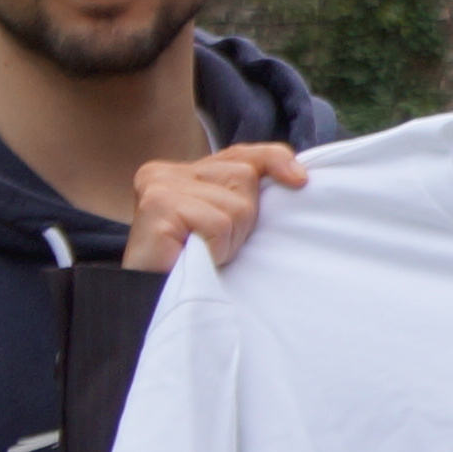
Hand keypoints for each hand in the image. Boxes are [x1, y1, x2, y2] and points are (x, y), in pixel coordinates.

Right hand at [124, 143, 304, 271]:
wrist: (152, 297)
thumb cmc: (193, 264)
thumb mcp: (225, 222)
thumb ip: (242, 195)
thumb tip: (296, 177)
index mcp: (182, 171)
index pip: (241, 154)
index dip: (274, 161)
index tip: (300, 180)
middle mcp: (166, 171)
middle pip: (244, 176)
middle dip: (244, 219)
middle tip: (217, 244)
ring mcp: (160, 185)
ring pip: (237, 205)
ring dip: (230, 239)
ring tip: (205, 253)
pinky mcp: (158, 204)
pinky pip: (218, 223)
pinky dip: (217, 248)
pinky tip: (197, 256)